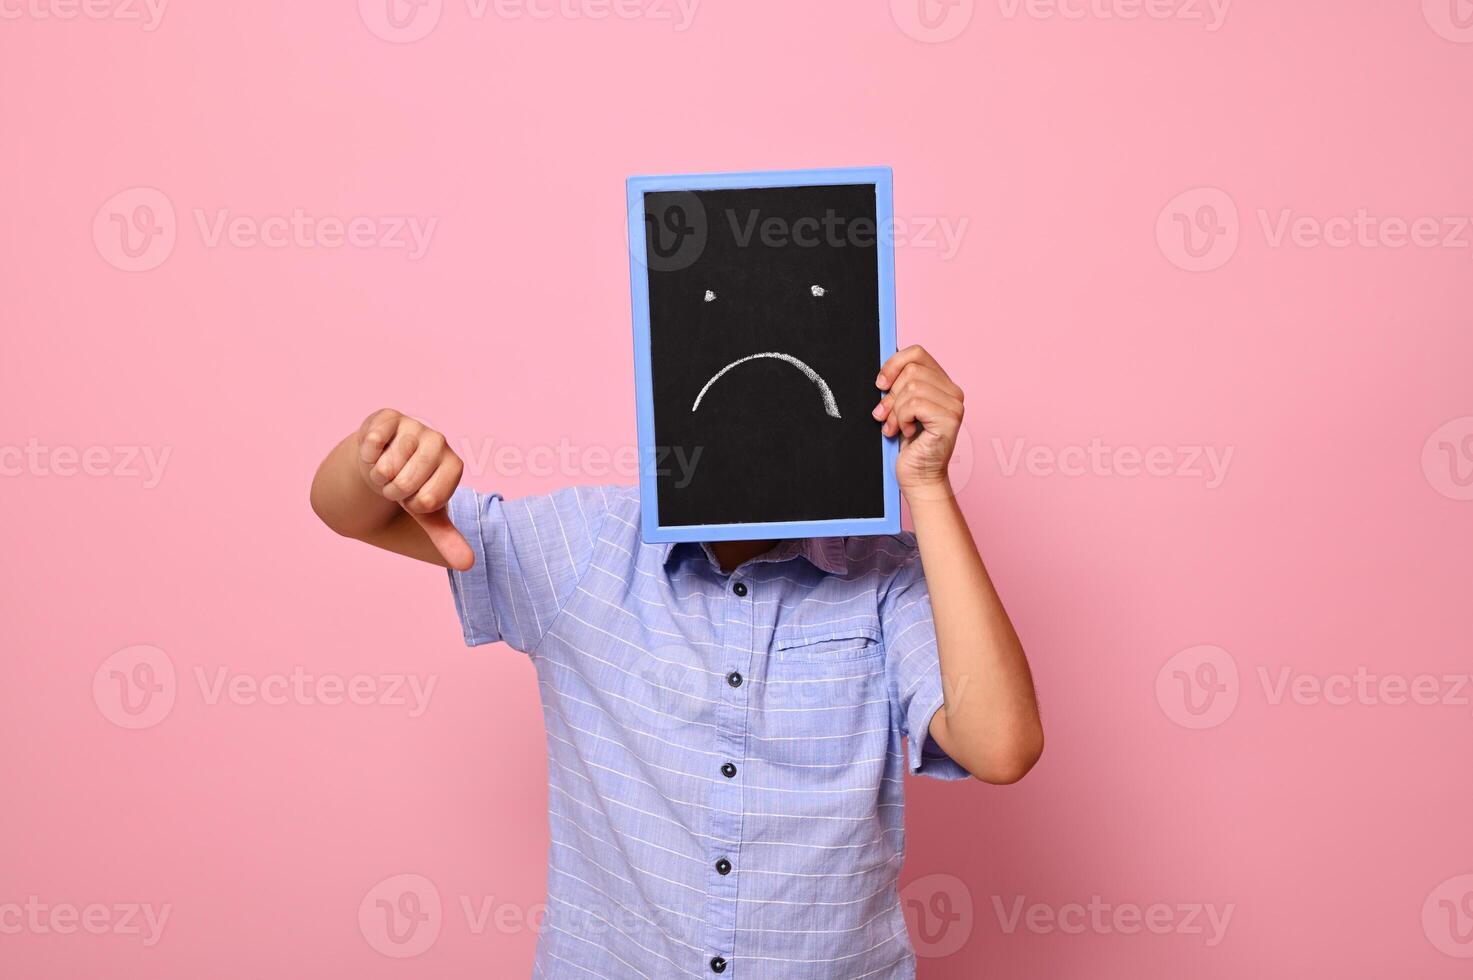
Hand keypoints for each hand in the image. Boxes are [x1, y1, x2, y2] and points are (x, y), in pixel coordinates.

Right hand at [355, 409, 473, 569]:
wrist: (384, 462)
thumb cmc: (411, 489)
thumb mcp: (428, 516)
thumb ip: (447, 538)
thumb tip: (468, 564)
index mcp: (454, 466)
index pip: (429, 499)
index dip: (413, 505)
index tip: (414, 498)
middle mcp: (438, 441)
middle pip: (406, 482)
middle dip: (393, 492)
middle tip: (395, 485)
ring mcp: (414, 426)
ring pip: (387, 464)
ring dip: (378, 475)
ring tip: (385, 470)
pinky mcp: (389, 416)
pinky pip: (373, 440)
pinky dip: (367, 454)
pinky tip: (374, 452)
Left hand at [873, 345, 963, 498]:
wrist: (918, 478)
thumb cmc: (909, 447)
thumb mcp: (900, 409)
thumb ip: (899, 387)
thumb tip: (884, 371)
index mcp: (943, 385)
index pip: (917, 353)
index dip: (893, 364)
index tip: (880, 385)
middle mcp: (953, 392)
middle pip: (911, 370)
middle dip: (891, 395)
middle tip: (885, 415)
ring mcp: (954, 406)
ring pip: (911, 387)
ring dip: (895, 411)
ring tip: (895, 427)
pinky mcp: (949, 420)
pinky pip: (914, 404)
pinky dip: (902, 419)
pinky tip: (907, 433)